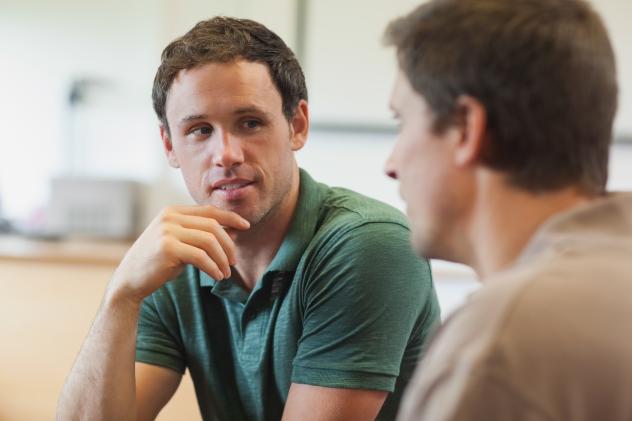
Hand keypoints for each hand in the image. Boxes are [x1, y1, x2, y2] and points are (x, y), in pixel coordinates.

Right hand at [108, 205, 249, 303]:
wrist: (129, 281)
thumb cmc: (158, 263)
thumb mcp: (182, 244)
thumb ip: (203, 235)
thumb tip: (235, 231)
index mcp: (173, 211)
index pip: (209, 210)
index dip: (230, 217)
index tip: (246, 226)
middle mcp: (170, 217)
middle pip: (213, 226)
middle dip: (228, 244)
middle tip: (234, 261)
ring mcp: (167, 231)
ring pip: (209, 241)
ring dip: (222, 258)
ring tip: (225, 272)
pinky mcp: (168, 248)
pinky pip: (201, 256)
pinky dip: (213, 267)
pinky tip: (217, 276)